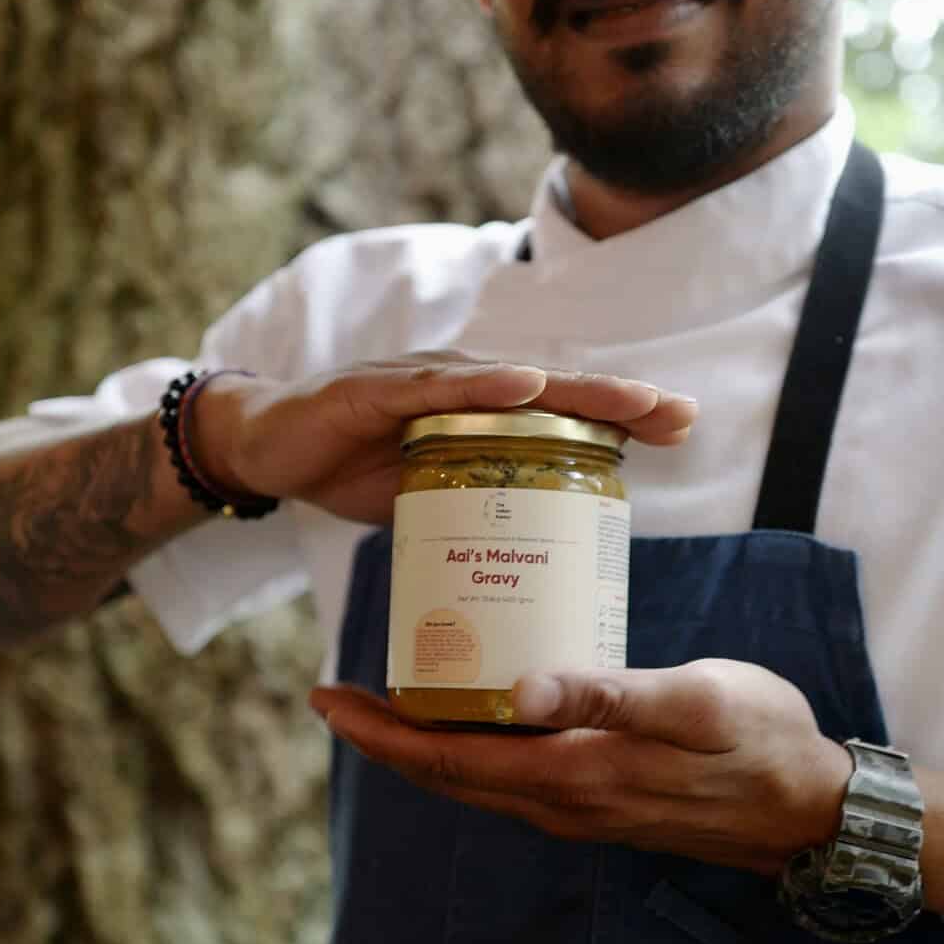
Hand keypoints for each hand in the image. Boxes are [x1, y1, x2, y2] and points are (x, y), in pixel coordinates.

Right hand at [196, 357, 696, 525]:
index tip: (680, 426)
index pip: (562, 412)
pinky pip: (434, 387)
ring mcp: (418, 383)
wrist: (263, 447)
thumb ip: (474, 508)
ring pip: (507, 382)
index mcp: (476, 415)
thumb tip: (526, 560)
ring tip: (628, 399)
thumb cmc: (348, 467)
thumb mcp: (428, 495)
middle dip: (618, 399)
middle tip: (677, 412)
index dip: (620, 414)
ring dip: (572, 388)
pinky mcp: (373, 391)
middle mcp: (458, 388)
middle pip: (552, 391)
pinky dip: (482, 386)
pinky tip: (525, 386)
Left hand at [311, 659, 851, 871]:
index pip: (449, 761)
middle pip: (450, 775)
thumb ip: (606, 695)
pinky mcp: (605, 801)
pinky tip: (483, 709)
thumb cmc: (760, 742)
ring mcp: (583, 809)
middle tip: (339, 689)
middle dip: (388, 737)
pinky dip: (479, 746)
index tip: (327, 696)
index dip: (380, 733)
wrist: (814, 809)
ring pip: (481, 779)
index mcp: (572, 774)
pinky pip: (516, 777)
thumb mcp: (690, 703)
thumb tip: (518, 690)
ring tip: (395, 692)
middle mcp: (564, 803)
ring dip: (430, 743)